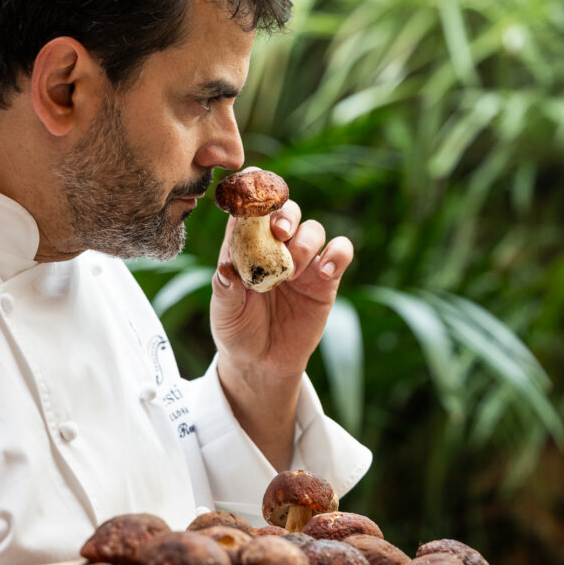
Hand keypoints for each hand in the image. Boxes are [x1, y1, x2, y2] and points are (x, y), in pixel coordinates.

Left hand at [210, 200, 352, 468]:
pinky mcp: (325, 279)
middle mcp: (276, 247)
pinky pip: (340, 252)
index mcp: (246, 247)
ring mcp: (303, 261)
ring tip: (292, 273)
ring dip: (305, 242)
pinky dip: (338, 253)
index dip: (254, 201)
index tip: (254, 206)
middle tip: (280, 233)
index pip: (251, 212)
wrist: (263, 362)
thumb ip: (225, 290)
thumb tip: (225, 269)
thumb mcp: (225, 313)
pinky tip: (326, 272)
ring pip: (313, 230)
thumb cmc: (237, 331)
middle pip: (287, 211)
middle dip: (285, 215)